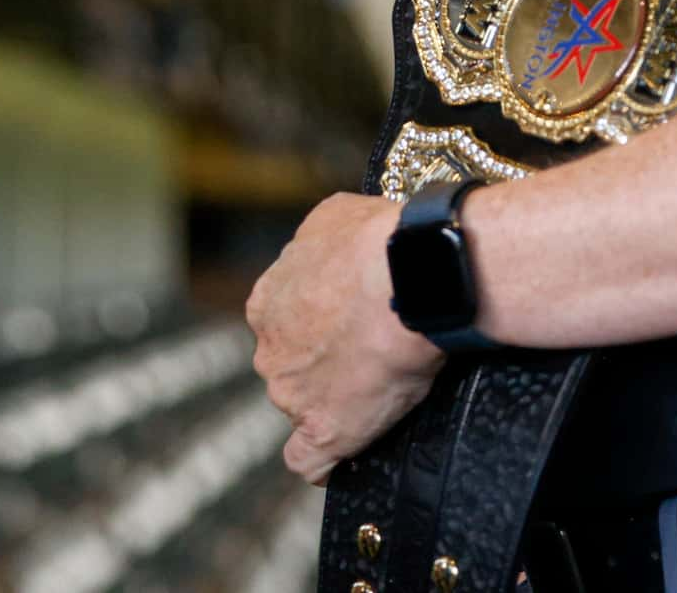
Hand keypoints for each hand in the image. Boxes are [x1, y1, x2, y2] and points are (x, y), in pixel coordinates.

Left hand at [247, 191, 445, 482]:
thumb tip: (331, 246)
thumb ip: (318, 241)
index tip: (346, 321)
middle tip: (369, 351)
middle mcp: (270, 349)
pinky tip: (339, 458)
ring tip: (380, 385)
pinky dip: (324, 460)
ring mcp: (291, 394)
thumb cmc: (379, 242)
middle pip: (290, 366)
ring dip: (331, 400)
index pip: (283, 324)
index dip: (316, 324)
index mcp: (267, 302)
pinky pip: (309, 460)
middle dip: (321, 362)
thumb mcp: (334, 216)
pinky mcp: (323, 430)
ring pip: (303, 405)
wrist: (409, 278)